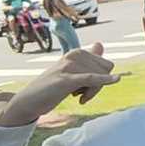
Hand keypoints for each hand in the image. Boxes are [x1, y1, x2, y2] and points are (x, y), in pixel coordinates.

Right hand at [0, 43, 123, 126]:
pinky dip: (104, 80)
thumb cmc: (51, 87)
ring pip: (100, 78)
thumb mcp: (71, 72)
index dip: (102, 79)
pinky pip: (91, 78)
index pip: (106, 65)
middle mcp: (74, 55)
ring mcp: (69, 66)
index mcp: (77, 52)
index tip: (86, 87)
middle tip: (79, 94)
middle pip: (106, 70)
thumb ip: (87, 58)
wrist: (27, 101)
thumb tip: (100, 44)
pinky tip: (117, 80)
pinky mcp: (66, 79)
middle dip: (98, 86)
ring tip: (73, 95)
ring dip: (90, 93)